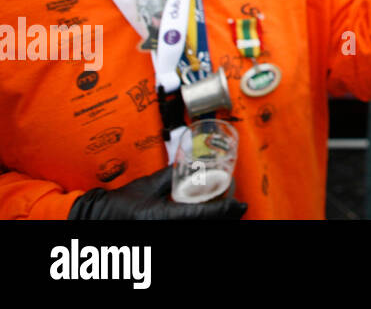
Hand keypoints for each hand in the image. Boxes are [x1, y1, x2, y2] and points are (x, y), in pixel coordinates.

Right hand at [67, 166, 246, 219]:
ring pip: (201, 232)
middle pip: (207, 226)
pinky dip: (203, 224)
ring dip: (216, 221)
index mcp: (161, 217)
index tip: (240, 205)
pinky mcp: (161, 239)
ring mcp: (164, 236)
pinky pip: (190, 231)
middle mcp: (165, 229)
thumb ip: (171, 176)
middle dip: (225, 217)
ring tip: (226, 211)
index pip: (201, 216)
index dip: (225, 211)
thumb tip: (194, 164)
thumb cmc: (120, 204)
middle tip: (236, 206)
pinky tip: (208, 217)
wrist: (97, 221)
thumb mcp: (147, 187)